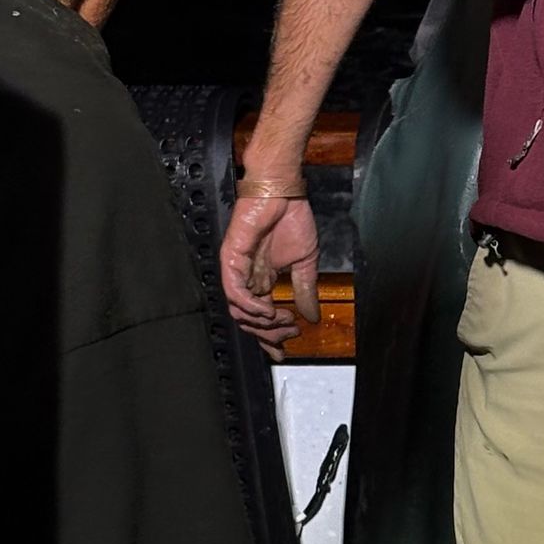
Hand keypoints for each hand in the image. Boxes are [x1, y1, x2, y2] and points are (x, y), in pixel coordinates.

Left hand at [221, 171, 319, 350]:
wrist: (285, 194)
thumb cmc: (292, 220)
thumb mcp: (306, 263)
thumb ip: (306, 291)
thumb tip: (312, 317)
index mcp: (263, 281)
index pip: (261, 317)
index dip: (271, 337)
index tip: (285, 350)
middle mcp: (247, 279)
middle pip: (249, 320)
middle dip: (269, 335)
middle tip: (288, 336)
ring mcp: (237, 270)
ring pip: (239, 311)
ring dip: (261, 322)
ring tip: (281, 319)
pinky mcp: (231, 259)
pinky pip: (234, 291)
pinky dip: (250, 305)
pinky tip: (266, 309)